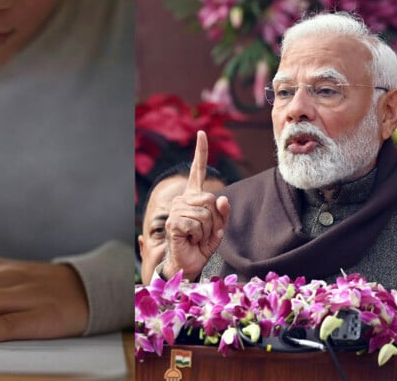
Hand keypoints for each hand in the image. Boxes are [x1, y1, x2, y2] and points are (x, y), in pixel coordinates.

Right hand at [164, 131, 230, 280]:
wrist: (187, 264)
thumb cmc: (201, 246)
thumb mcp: (218, 229)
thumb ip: (223, 214)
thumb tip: (223, 199)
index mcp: (194, 198)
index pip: (198, 171)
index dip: (200, 153)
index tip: (202, 133)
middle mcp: (183, 200)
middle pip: (211, 199)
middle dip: (215, 220)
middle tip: (204, 232)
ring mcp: (176, 210)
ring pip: (205, 213)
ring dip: (207, 230)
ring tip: (197, 237)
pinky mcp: (173, 222)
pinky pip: (197, 223)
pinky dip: (199, 235)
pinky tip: (190, 239)